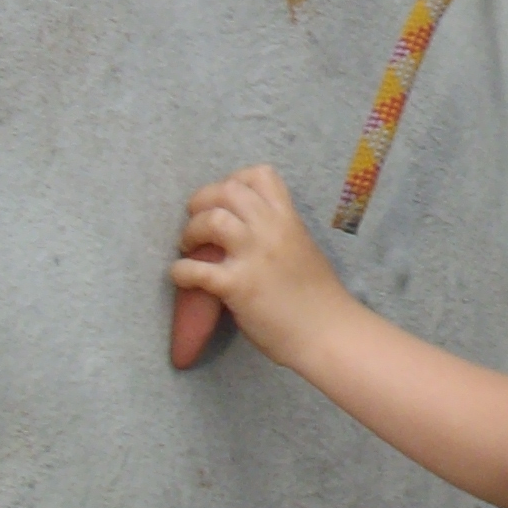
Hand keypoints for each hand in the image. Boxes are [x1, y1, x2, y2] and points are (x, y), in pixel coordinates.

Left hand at [172, 169, 349, 369]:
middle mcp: (271, 230)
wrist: (327, 332)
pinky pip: (196, 270)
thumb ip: (278, 234)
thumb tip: (248, 232)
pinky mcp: (237, 287)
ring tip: (189, 246)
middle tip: (196, 220)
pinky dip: (180, 271)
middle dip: (203, 201)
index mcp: (289, 219)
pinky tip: (181, 276)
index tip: (224, 199)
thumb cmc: (319, 297)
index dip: (234, 180)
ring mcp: (254, 257)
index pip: (260, 175)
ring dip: (191, 230)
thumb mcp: (303, 248)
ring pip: (212, 221)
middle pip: (228, 191)